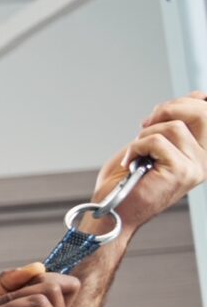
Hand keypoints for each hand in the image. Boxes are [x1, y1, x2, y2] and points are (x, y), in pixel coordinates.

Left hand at [99, 93, 206, 230]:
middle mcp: (206, 161)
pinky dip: (136, 148)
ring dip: (144, 136)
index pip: (206, 111)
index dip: (179, 104)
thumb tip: (198, 95)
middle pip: (200, 112)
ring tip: (136, 155)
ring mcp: (196, 167)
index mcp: (203, 153)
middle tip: (143, 126)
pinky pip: (156, 141)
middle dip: (166, 111)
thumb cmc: (127, 181)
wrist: (110, 212)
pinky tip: (131, 163)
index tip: (154, 119)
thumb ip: (177, 121)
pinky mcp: (181, 171)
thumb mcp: (154, 142)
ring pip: (173, 127)